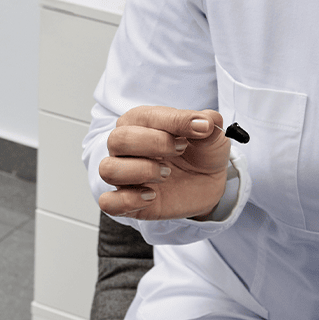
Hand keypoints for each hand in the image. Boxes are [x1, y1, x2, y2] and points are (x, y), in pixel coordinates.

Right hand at [98, 106, 229, 219]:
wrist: (206, 183)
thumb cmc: (199, 153)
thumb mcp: (210, 135)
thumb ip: (208, 124)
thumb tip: (206, 121)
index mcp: (140, 122)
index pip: (145, 116)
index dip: (174, 122)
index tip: (202, 129)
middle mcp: (125, 146)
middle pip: (118, 140)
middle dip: (153, 144)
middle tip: (180, 150)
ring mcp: (124, 175)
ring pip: (108, 169)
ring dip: (140, 171)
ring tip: (166, 174)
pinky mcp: (126, 201)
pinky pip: (109, 203)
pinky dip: (128, 200)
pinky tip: (151, 196)